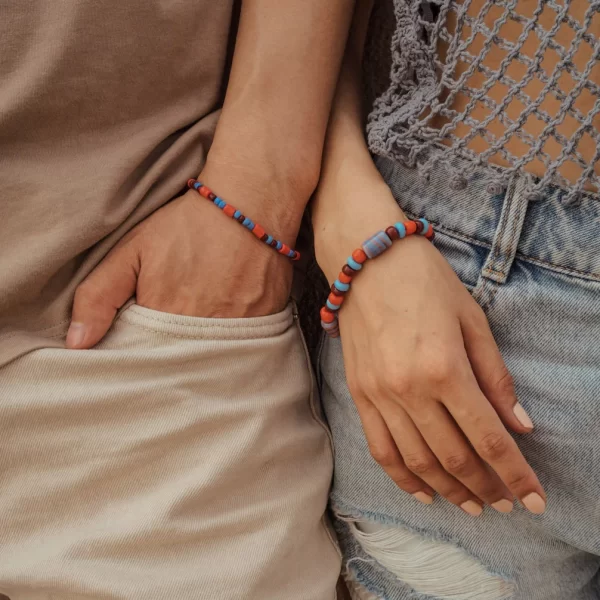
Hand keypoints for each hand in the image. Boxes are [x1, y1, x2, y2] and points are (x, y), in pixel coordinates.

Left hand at [66, 165, 299, 349]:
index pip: (145, 359)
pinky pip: (246, 347)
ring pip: (214, 359)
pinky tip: (230, 320)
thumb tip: (77, 344)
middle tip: (175, 329)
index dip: (142, 354)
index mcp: (165, 316)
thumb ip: (98, 295)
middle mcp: (204, 330)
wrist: (250, 204)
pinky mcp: (267, 323)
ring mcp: (239, 328)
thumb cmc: (188, 225)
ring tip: (202, 324)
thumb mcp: (132, 250)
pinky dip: (235, 342)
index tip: (142, 342)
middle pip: (181, 363)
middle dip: (173, 356)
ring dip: (204, 352)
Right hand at [315, 186, 545, 516]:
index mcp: (445, 368)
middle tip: (506, 504)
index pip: (488, 438)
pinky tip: (424, 492)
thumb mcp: (472, 320)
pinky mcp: (359, 394)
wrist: (365, 260)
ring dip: (449, 491)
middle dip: (487, 488)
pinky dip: (403, 478)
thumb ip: (496, 378)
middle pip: (453, 458)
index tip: (534, 499)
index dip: (515, 474)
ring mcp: (379, 395)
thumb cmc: (424, 281)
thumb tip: (519, 426)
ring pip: (417, 462)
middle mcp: (409, 390)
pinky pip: (380, 449)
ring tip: (472, 505)